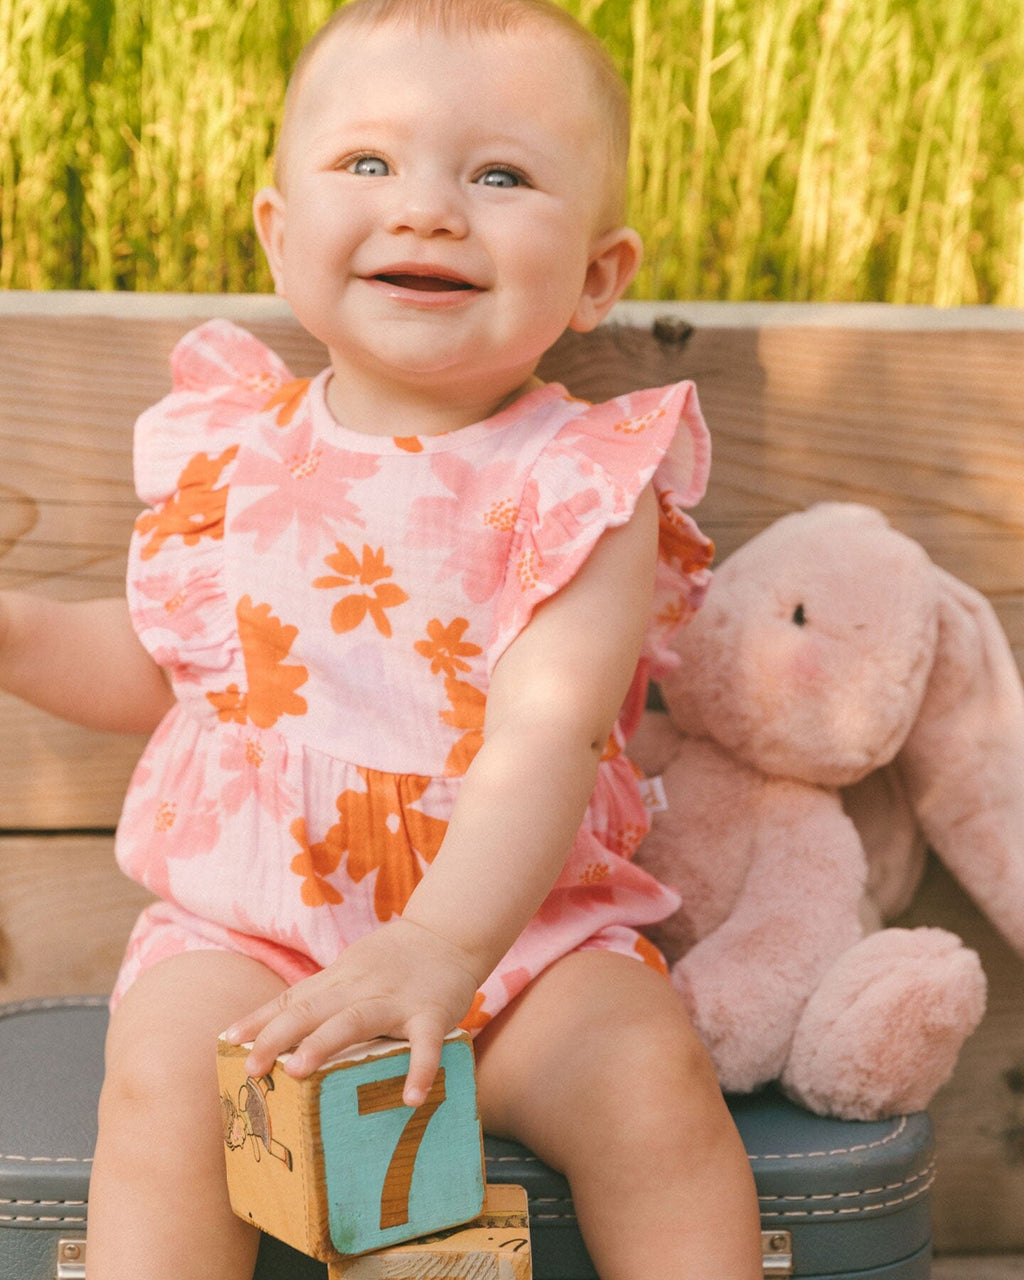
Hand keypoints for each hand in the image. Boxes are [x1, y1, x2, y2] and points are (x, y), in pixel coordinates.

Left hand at [223, 918, 480, 1104]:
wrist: (448, 934)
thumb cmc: (391, 962)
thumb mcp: (349, 971)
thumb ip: (317, 998)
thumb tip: (268, 1029)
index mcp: (338, 981)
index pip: (291, 1000)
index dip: (259, 1021)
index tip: (228, 1042)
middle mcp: (360, 988)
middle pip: (312, 1009)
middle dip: (278, 1036)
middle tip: (252, 1067)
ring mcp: (396, 1000)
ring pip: (355, 1019)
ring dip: (325, 1044)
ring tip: (298, 1073)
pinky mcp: (432, 1013)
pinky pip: (426, 1043)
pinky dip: (421, 1068)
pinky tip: (412, 1098)